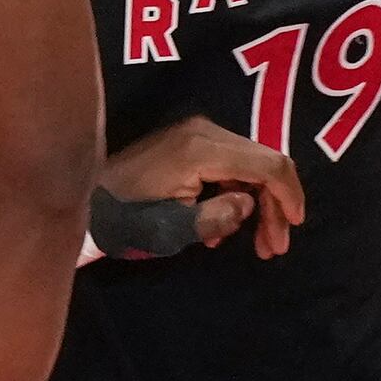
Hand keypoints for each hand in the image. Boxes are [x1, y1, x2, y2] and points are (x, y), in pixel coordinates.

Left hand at [100, 116, 306, 259]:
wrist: (85, 200)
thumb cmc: (125, 217)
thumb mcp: (170, 228)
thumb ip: (216, 217)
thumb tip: (249, 204)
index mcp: (202, 149)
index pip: (267, 164)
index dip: (289, 194)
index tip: (295, 226)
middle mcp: (205, 132)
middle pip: (263, 162)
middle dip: (275, 205)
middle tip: (273, 248)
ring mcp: (198, 133)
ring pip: (251, 164)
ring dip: (259, 203)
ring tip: (257, 244)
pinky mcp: (191, 142)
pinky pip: (232, 164)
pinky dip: (238, 193)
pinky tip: (225, 226)